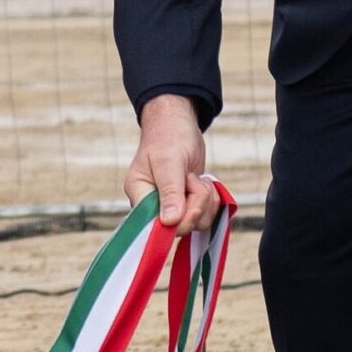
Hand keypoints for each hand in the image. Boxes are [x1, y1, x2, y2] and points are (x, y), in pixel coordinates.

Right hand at [125, 95, 220, 236]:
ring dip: (205, 200)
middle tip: (193, 180)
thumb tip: (169, 222)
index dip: (177, 221)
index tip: (189, 201)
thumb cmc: (169, 136)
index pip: (154, 226)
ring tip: (196, 177)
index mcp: (139, 194)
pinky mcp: (187, 204)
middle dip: (196, 204)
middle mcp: (153, 205)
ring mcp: (172, 206)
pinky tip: (202, 182)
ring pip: (196, 222)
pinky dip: (211, 200)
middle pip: (180, 227)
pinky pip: (205, 216)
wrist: (178, 124)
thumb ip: (170, 191)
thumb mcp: (169, 161)